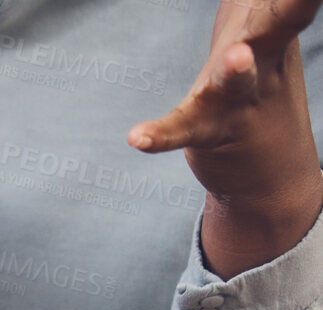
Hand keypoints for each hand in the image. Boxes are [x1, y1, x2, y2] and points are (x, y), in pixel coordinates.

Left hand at [130, 0, 322, 277]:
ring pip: (239, 80)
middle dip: (296, 1)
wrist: (269, 170)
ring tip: (234, 55)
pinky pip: (185, 131)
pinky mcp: (212, 132)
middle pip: (281, 21)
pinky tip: (137, 139)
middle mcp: (264, 57)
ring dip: (238, 69)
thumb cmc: (255, 75)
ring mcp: (241, 98)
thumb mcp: (261, 18)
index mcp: (273, 24)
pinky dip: (161, 134)